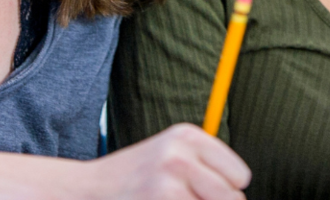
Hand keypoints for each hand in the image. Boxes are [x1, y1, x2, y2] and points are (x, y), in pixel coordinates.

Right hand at [81, 124, 249, 199]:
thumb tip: (241, 194)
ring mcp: (169, 181)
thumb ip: (207, 167)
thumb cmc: (137, 177)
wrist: (88, 190)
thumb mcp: (171, 155)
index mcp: (188, 136)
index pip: (240, 176)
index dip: (227, 191)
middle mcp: (181, 154)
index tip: (204, 192)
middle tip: (187, 199)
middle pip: (233, 199)